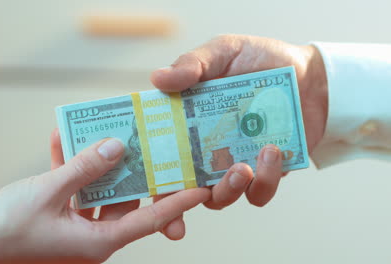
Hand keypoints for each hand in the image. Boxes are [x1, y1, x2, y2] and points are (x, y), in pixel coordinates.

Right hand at [0, 130, 209, 263]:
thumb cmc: (5, 229)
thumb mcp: (49, 193)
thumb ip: (84, 169)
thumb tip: (116, 146)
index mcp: (100, 241)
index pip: (151, 220)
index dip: (177, 204)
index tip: (200, 189)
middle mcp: (94, 235)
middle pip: (126, 199)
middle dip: (134, 171)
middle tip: (150, 145)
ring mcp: (78, 226)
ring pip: (100, 190)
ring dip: (98, 163)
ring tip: (105, 132)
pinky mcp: (61, 216)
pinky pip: (75, 189)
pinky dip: (71, 167)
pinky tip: (64, 140)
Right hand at [150, 35, 327, 208]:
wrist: (311, 75)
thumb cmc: (261, 60)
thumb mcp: (223, 52)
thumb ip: (192, 64)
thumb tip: (157, 78)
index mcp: (186, 124)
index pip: (159, 158)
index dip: (150, 180)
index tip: (149, 194)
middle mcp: (205, 150)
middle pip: (181, 190)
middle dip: (178, 208)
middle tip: (194, 192)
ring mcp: (233, 164)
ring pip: (219, 198)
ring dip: (228, 189)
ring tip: (242, 166)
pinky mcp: (264, 173)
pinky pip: (258, 193)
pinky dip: (263, 181)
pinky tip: (271, 152)